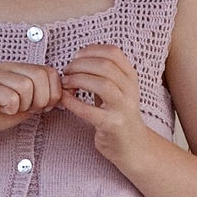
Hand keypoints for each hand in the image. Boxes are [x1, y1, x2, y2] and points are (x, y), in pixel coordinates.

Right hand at [0, 59, 63, 148]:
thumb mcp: (28, 105)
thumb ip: (45, 97)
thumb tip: (68, 92)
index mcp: (19, 68)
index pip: (50, 71)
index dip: (53, 92)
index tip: (42, 106)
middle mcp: (7, 67)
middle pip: (40, 75)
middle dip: (41, 99)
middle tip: (28, 109)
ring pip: (26, 86)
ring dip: (25, 105)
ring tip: (13, 109)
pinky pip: (11, 97)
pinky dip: (11, 109)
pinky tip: (2, 110)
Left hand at [54, 43, 150, 166]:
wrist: (132, 145)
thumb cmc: (118, 114)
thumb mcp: (117, 89)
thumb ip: (103, 74)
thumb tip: (78, 59)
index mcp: (131, 77)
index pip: (114, 53)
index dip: (92, 50)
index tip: (76, 56)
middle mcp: (130, 90)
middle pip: (106, 66)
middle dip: (81, 65)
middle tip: (67, 71)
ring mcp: (123, 108)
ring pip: (102, 83)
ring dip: (78, 80)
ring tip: (66, 83)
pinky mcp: (112, 125)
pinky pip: (89, 110)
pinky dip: (72, 102)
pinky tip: (63, 99)